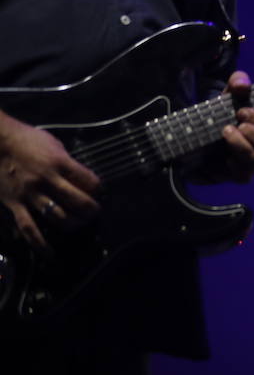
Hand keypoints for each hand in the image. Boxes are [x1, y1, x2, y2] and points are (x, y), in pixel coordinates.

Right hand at [0, 111, 99, 249]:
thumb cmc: (26, 140)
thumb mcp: (53, 145)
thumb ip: (67, 163)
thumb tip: (80, 178)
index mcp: (59, 162)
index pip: (89, 181)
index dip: (99, 189)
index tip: (100, 192)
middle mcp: (47, 180)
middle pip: (78, 201)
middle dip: (91, 210)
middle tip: (94, 212)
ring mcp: (30, 194)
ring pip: (58, 216)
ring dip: (73, 223)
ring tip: (80, 225)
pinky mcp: (15, 205)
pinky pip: (29, 228)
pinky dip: (40, 243)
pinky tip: (49, 253)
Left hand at [217, 72, 253, 182]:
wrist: (205, 133)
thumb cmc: (225, 112)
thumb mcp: (230, 93)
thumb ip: (238, 81)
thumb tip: (242, 85)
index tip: (241, 111)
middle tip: (236, 124)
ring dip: (240, 145)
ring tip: (225, 132)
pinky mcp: (239, 175)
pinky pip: (243, 176)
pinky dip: (234, 166)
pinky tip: (225, 157)